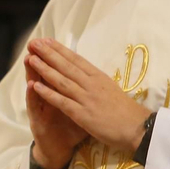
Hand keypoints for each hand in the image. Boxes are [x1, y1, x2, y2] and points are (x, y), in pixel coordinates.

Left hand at [25, 39, 151, 159]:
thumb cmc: (126, 111)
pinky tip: (35, 86)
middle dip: (48, 53)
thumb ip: (96, 81)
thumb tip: (85, 72)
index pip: (76, 59)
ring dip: (44, 69)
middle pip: (66, 66)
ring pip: (61, 80)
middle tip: (34, 43)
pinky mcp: (83, 114)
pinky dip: (48, 93)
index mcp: (99, 77)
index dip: (60, 49)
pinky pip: (62, 101)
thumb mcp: (111, 89)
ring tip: (30, 59)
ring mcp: (87, 98)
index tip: (47, 40)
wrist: (139, 128)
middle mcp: (92, 84)